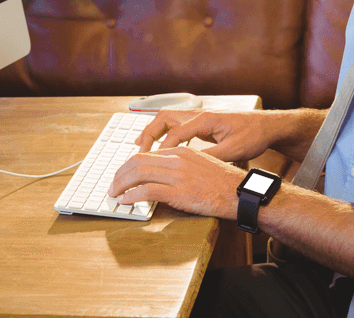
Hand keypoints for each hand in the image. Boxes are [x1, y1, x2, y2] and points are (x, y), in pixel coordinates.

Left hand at [107, 145, 247, 218]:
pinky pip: (147, 191)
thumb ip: (180, 168)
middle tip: (112, 185)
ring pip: (139, 173)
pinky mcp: (179, 192)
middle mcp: (178, 159)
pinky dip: (132, 196)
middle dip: (120, 173)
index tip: (122, 175)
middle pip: (138, 161)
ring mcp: (178, 175)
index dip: (129, 165)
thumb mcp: (201, 166)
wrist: (241, 193)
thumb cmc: (224, 184)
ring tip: (114, 194)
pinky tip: (126, 201)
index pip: (147, 154)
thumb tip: (161, 179)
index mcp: (182, 152)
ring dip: (121, 184)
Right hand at [134, 110, 276, 163]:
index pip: (175, 132)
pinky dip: (164, 134)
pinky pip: (176, 125)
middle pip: (164, 118)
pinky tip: (160, 146)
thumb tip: (190, 166)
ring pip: (168, 119)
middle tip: (138, 151)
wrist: (267, 125)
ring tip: (140, 147)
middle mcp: (199, 114)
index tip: (151, 163)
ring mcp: (200, 117)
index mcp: (205, 119)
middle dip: (149, 133)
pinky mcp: (202, 123)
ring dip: (154, 131)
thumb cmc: (253, 135)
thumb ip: (211, 156)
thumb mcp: (234, 150)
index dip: (161, 148)